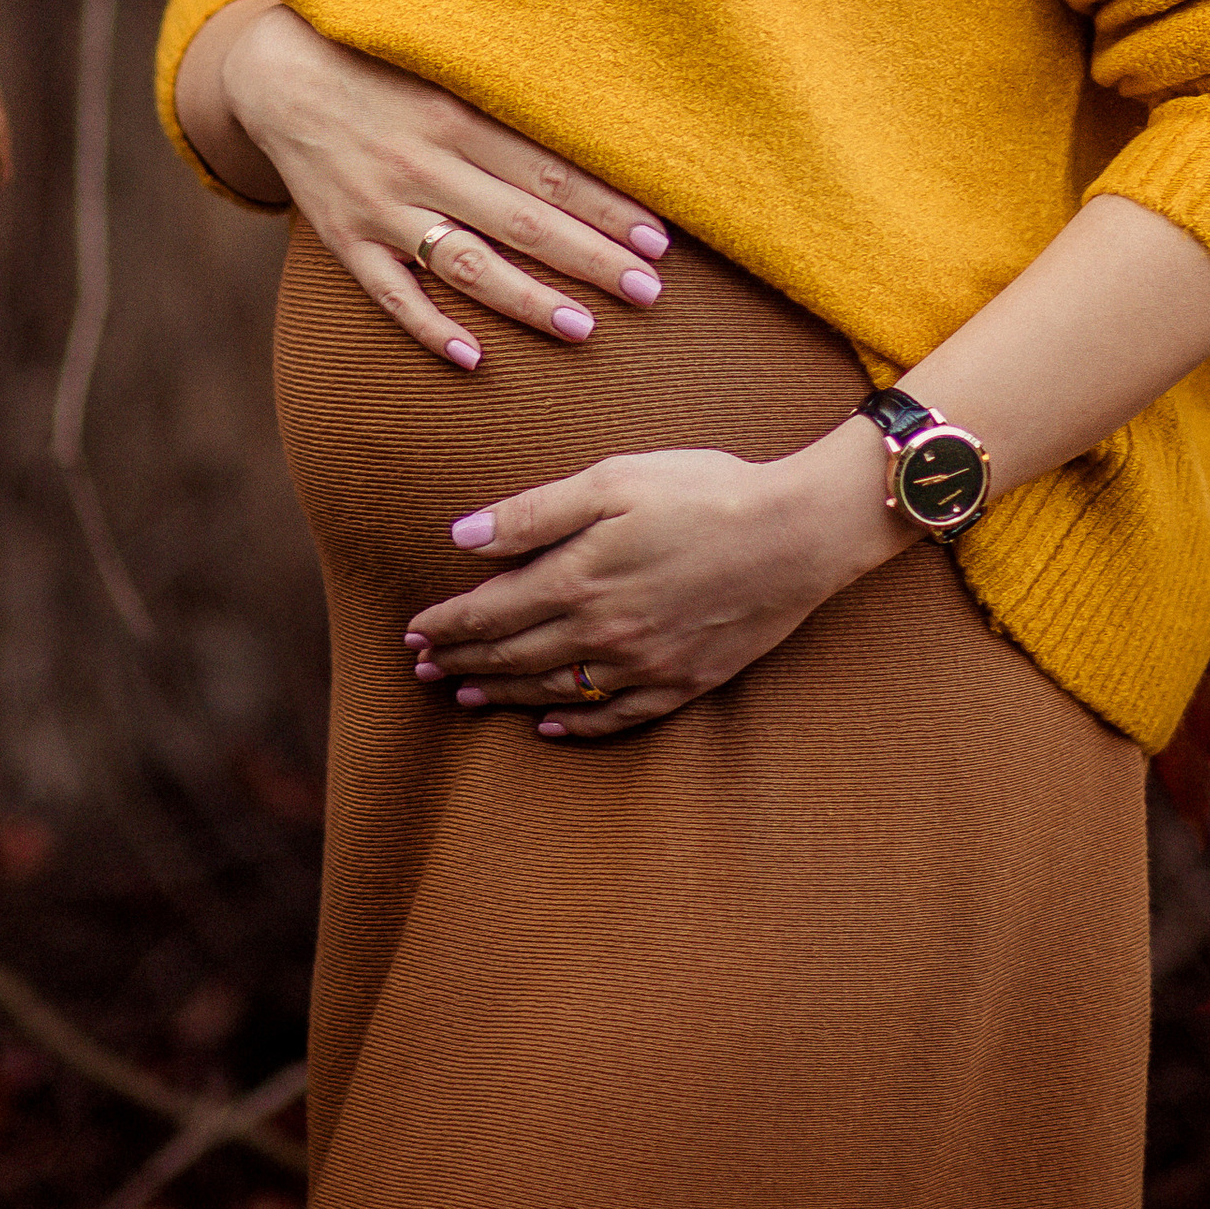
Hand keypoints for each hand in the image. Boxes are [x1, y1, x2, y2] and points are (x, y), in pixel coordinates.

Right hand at [215, 0, 670, 369]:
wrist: (278, 76)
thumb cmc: (384, 70)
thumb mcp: (447, 73)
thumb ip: (509, 105)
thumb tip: (598, 129)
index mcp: (457, 116)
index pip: (549, 172)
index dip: (607, 207)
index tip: (658, 239)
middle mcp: (423, 164)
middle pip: (522, 221)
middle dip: (590, 259)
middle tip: (649, 291)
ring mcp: (382, 208)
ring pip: (466, 264)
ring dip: (527, 299)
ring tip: (584, 329)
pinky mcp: (345, 241)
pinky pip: (389, 294)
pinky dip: (428, 327)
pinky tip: (472, 358)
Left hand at [402, 427, 901, 737]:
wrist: (796, 534)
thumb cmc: (702, 492)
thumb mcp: (612, 481)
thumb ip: (533, 515)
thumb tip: (461, 538)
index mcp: (577, 581)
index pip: (489, 614)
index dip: (446, 626)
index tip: (413, 632)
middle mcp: (601, 635)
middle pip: (513, 658)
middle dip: (463, 663)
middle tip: (423, 670)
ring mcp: (642, 667)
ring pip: (554, 692)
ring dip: (503, 696)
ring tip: (467, 697)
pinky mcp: (681, 684)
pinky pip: (614, 719)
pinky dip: (574, 727)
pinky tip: (550, 727)